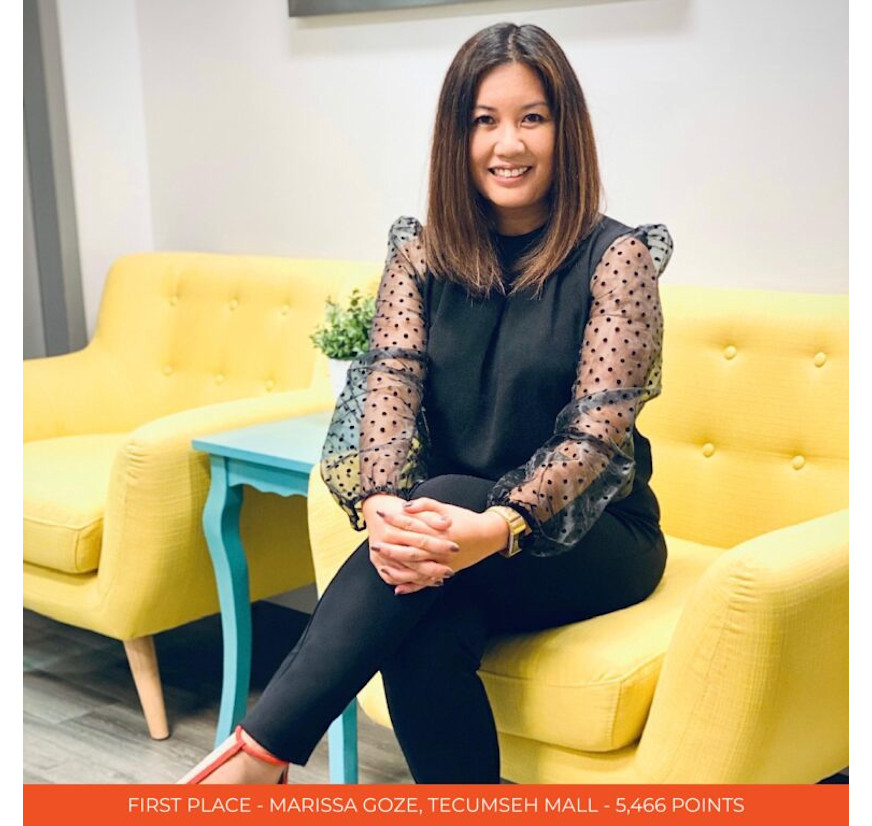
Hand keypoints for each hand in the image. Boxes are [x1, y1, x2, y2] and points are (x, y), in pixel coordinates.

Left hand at [376, 498, 510, 594]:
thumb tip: (405, 507)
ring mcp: (441, 563)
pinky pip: (425, 582)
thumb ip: (425, 505)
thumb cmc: (465, 519)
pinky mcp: (445, 573)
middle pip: (410, 550)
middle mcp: (438, 549)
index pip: (411, 525)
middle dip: (391, 549)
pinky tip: (397, 589)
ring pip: (415, 570)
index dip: (394, 520)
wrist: (487, 535)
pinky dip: (411, 587)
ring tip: (382, 566)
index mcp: (437, 530)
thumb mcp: (445, 507)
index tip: (381, 515)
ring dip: (397, 569)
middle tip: (375, 546)